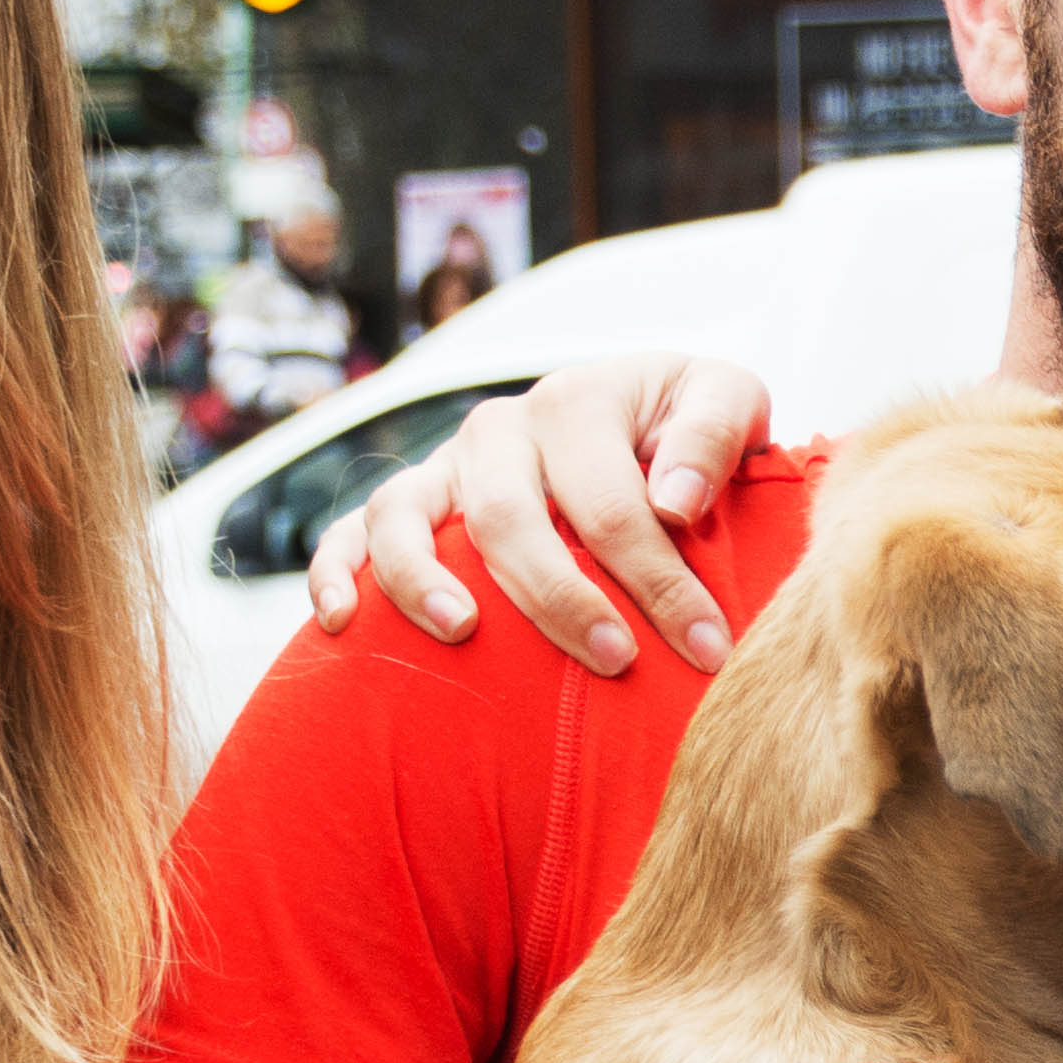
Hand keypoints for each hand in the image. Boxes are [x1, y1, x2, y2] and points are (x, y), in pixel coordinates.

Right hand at [307, 349, 779, 671]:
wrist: (639, 418)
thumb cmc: (686, 428)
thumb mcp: (727, 400)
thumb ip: (714, 436)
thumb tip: (673, 503)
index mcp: (577, 401)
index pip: (614, 505)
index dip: (661, 582)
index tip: (706, 649)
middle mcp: (499, 429)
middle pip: (509, 518)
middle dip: (561, 598)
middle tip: (615, 661)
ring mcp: (445, 466)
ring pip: (406, 516)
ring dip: (423, 579)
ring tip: (462, 632)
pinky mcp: (412, 504)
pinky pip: (351, 533)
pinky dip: (336, 571)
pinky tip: (343, 623)